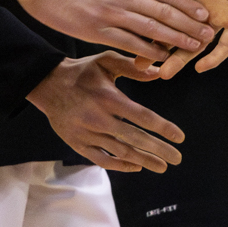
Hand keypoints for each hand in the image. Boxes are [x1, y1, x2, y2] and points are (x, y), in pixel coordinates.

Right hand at [7, 0, 212, 57]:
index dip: (187, 4)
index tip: (204, 13)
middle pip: (165, 10)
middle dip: (190, 24)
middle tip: (209, 34)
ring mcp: (111, 12)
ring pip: (152, 27)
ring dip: (175, 38)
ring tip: (194, 47)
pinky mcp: (95, 28)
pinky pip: (127, 41)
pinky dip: (146, 49)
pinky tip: (161, 57)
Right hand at [27, 54, 183, 172]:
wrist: (47, 85)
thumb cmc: (82, 71)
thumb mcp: (106, 60)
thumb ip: (133, 67)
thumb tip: (159, 72)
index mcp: (108, 98)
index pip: (142, 116)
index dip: (163, 128)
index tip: (180, 137)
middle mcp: (98, 118)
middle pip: (134, 138)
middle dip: (158, 150)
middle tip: (177, 158)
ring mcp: (86, 134)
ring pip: (120, 152)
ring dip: (143, 160)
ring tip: (162, 166)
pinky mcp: (77, 144)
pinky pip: (101, 159)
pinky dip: (120, 165)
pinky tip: (136, 166)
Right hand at [143, 0, 227, 76]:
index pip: (164, 11)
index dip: (148, 26)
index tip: (129, 40)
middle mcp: (201, 4)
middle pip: (177, 32)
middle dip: (160, 48)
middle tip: (142, 66)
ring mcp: (220, 13)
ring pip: (199, 42)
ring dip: (183, 57)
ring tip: (165, 73)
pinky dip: (215, 56)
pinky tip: (200, 66)